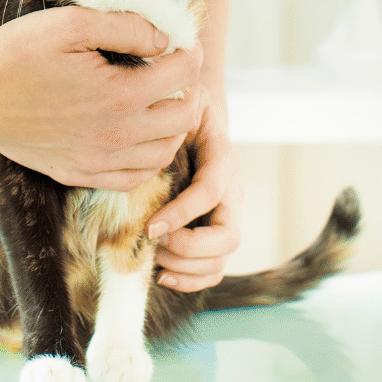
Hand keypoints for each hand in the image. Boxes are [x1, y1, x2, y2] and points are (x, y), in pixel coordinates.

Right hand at [0, 6, 204, 189]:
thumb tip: (163, 40)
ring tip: (162, 104)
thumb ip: (127, 28)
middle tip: (178, 74)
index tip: (184, 44)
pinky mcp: (77, 173)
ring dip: (172, 128)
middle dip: (189, 91)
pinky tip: (138, 136)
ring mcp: (97, 161)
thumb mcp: (73, 23)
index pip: (183, 75)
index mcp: (120, 95)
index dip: (191, 54)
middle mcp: (116, 135)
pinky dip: (147, 159)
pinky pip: (132, 179)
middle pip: (183, 119)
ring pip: (164, 154)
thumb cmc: (18, 52)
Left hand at [145, 98, 242, 291]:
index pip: (211, 192)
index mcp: (223, 158)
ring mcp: (226, 215)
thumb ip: (174, 113)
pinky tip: (161, 275)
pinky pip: (213, 269)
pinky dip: (190, 280)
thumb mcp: (180, 102)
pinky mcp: (214, 233)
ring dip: (186, 267)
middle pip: (229, 235)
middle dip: (189, 248)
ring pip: (222, 259)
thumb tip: (152, 128)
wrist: (193, 120)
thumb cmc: (179, 111)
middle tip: (154, 243)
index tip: (150, 227)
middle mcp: (231, 191)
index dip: (182, 213)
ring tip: (153, 258)